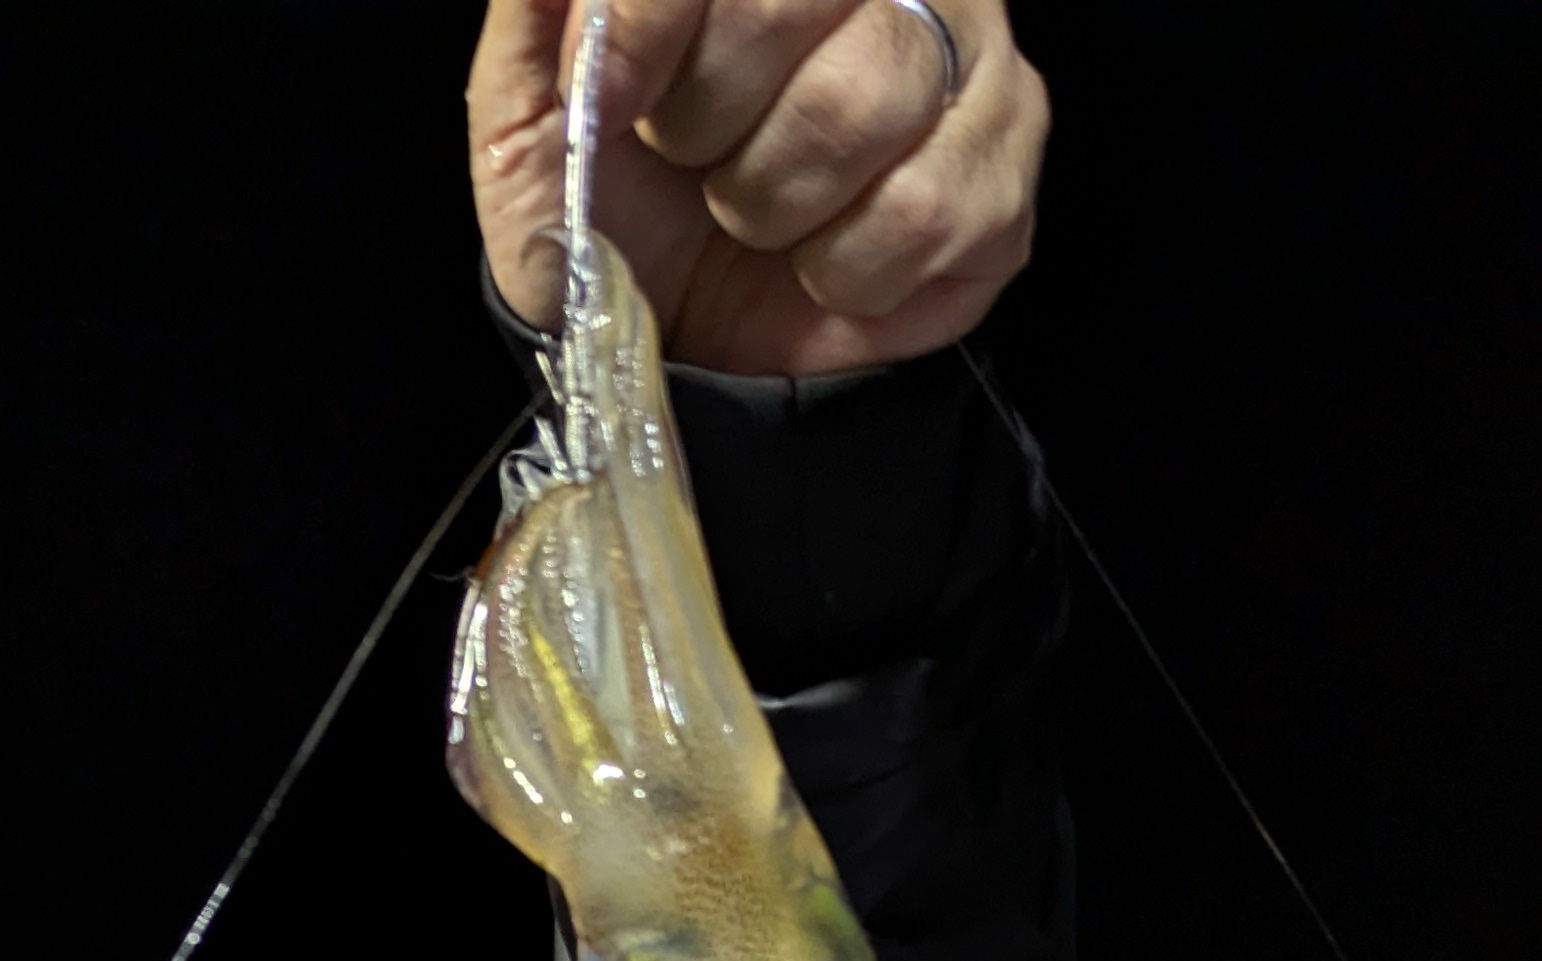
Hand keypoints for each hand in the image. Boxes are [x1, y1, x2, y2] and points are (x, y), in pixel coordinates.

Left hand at [468, 0, 1046, 374]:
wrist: (693, 344)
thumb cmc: (623, 212)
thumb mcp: (536, 122)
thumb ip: (538, 22)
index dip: (649, 24)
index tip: (609, 101)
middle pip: (791, 2)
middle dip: (708, 116)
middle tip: (693, 162)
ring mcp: (968, 58)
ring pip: (864, 103)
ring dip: (773, 201)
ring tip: (757, 217)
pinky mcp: (1006, 166)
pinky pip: (925, 211)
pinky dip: (844, 270)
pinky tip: (823, 264)